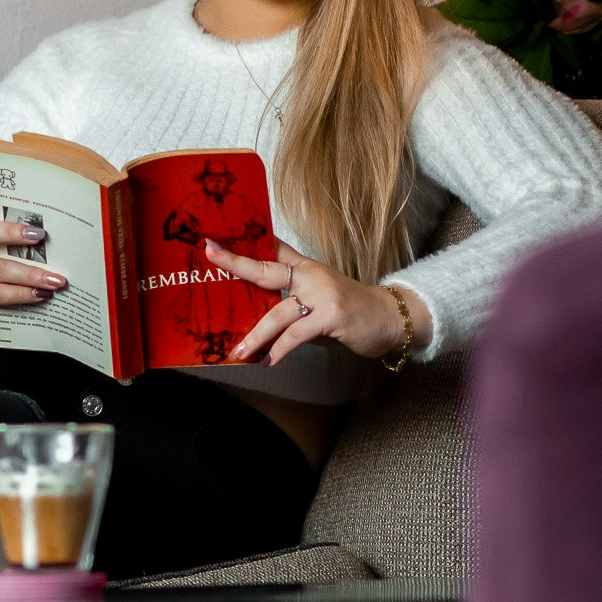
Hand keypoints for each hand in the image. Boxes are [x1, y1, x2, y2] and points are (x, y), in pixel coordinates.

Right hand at [0, 207, 67, 326]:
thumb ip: (16, 237)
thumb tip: (55, 237)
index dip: (14, 217)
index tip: (38, 223)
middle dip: (13, 234)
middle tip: (42, 237)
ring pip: (0, 268)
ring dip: (31, 274)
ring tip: (54, 279)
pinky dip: (22, 294)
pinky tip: (40, 294)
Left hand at [204, 238, 407, 366]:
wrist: (390, 317)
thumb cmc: (350, 312)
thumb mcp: (318, 300)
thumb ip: (291, 304)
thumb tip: (257, 322)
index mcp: (306, 268)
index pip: (270, 250)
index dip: (243, 245)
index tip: (215, 241)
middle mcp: (311, 275)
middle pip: (267, 269)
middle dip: (237, 264)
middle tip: (212, 257)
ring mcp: (322, 293)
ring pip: (278, 313)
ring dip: (256, 335)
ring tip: (238, 351)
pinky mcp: (331, 315)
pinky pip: (297, 335)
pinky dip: (280, 349)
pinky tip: (268, 360)